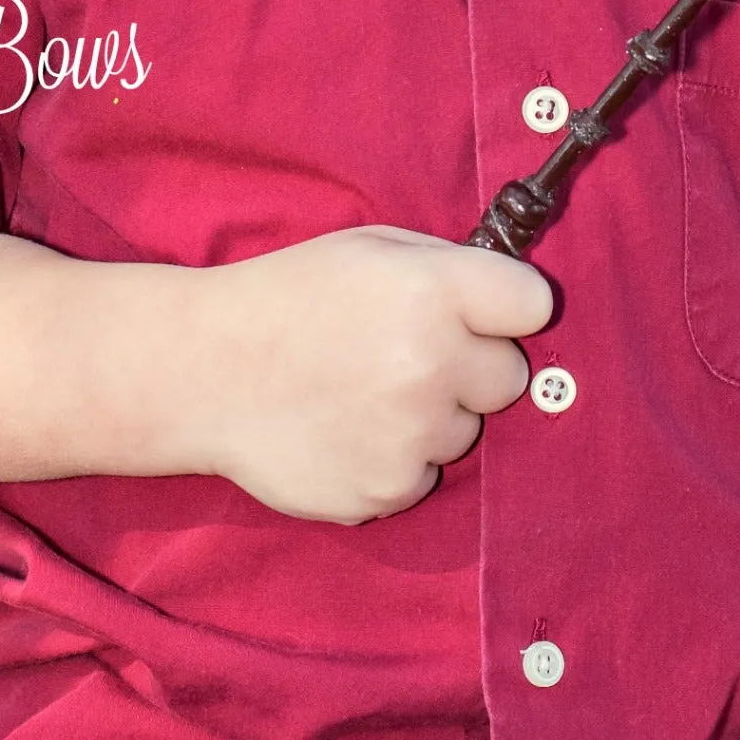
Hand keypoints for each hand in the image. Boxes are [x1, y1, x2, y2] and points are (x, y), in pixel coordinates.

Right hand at [198, 225, 552, 524]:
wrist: (204, 371)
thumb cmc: (291, 296)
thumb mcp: (371, 248)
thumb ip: (446, 268)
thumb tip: (512, 300)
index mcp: (435, 291)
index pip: (535, 305)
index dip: (507, 309)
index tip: (482, 314)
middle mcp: (434, 363)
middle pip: (508, 377)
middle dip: (471, 368)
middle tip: (407, 357)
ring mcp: (412, 434)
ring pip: (464, 432)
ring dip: (430, 418)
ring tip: (361, 394)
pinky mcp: (388, 491)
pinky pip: (423, 476)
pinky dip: (394, 460)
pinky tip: (346, 432)